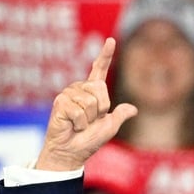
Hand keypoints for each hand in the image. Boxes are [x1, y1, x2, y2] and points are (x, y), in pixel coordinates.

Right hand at [36, 38, 137, 171]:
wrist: (72, 152)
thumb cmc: (88, 141)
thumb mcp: (109, 127)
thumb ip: (120, 115)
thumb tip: (134, 109)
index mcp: (92, 92)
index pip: (99, 70)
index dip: (105, 55)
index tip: (111, 40)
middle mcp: (80, 89)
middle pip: (101, 90)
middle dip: (101, 110)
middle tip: (90, 121)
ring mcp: (69, 94)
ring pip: (90, 101)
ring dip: (89, 119)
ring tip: (79, 124)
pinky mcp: (60, 102)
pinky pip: (79, 111)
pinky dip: (80, 123)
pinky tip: (72, 126)